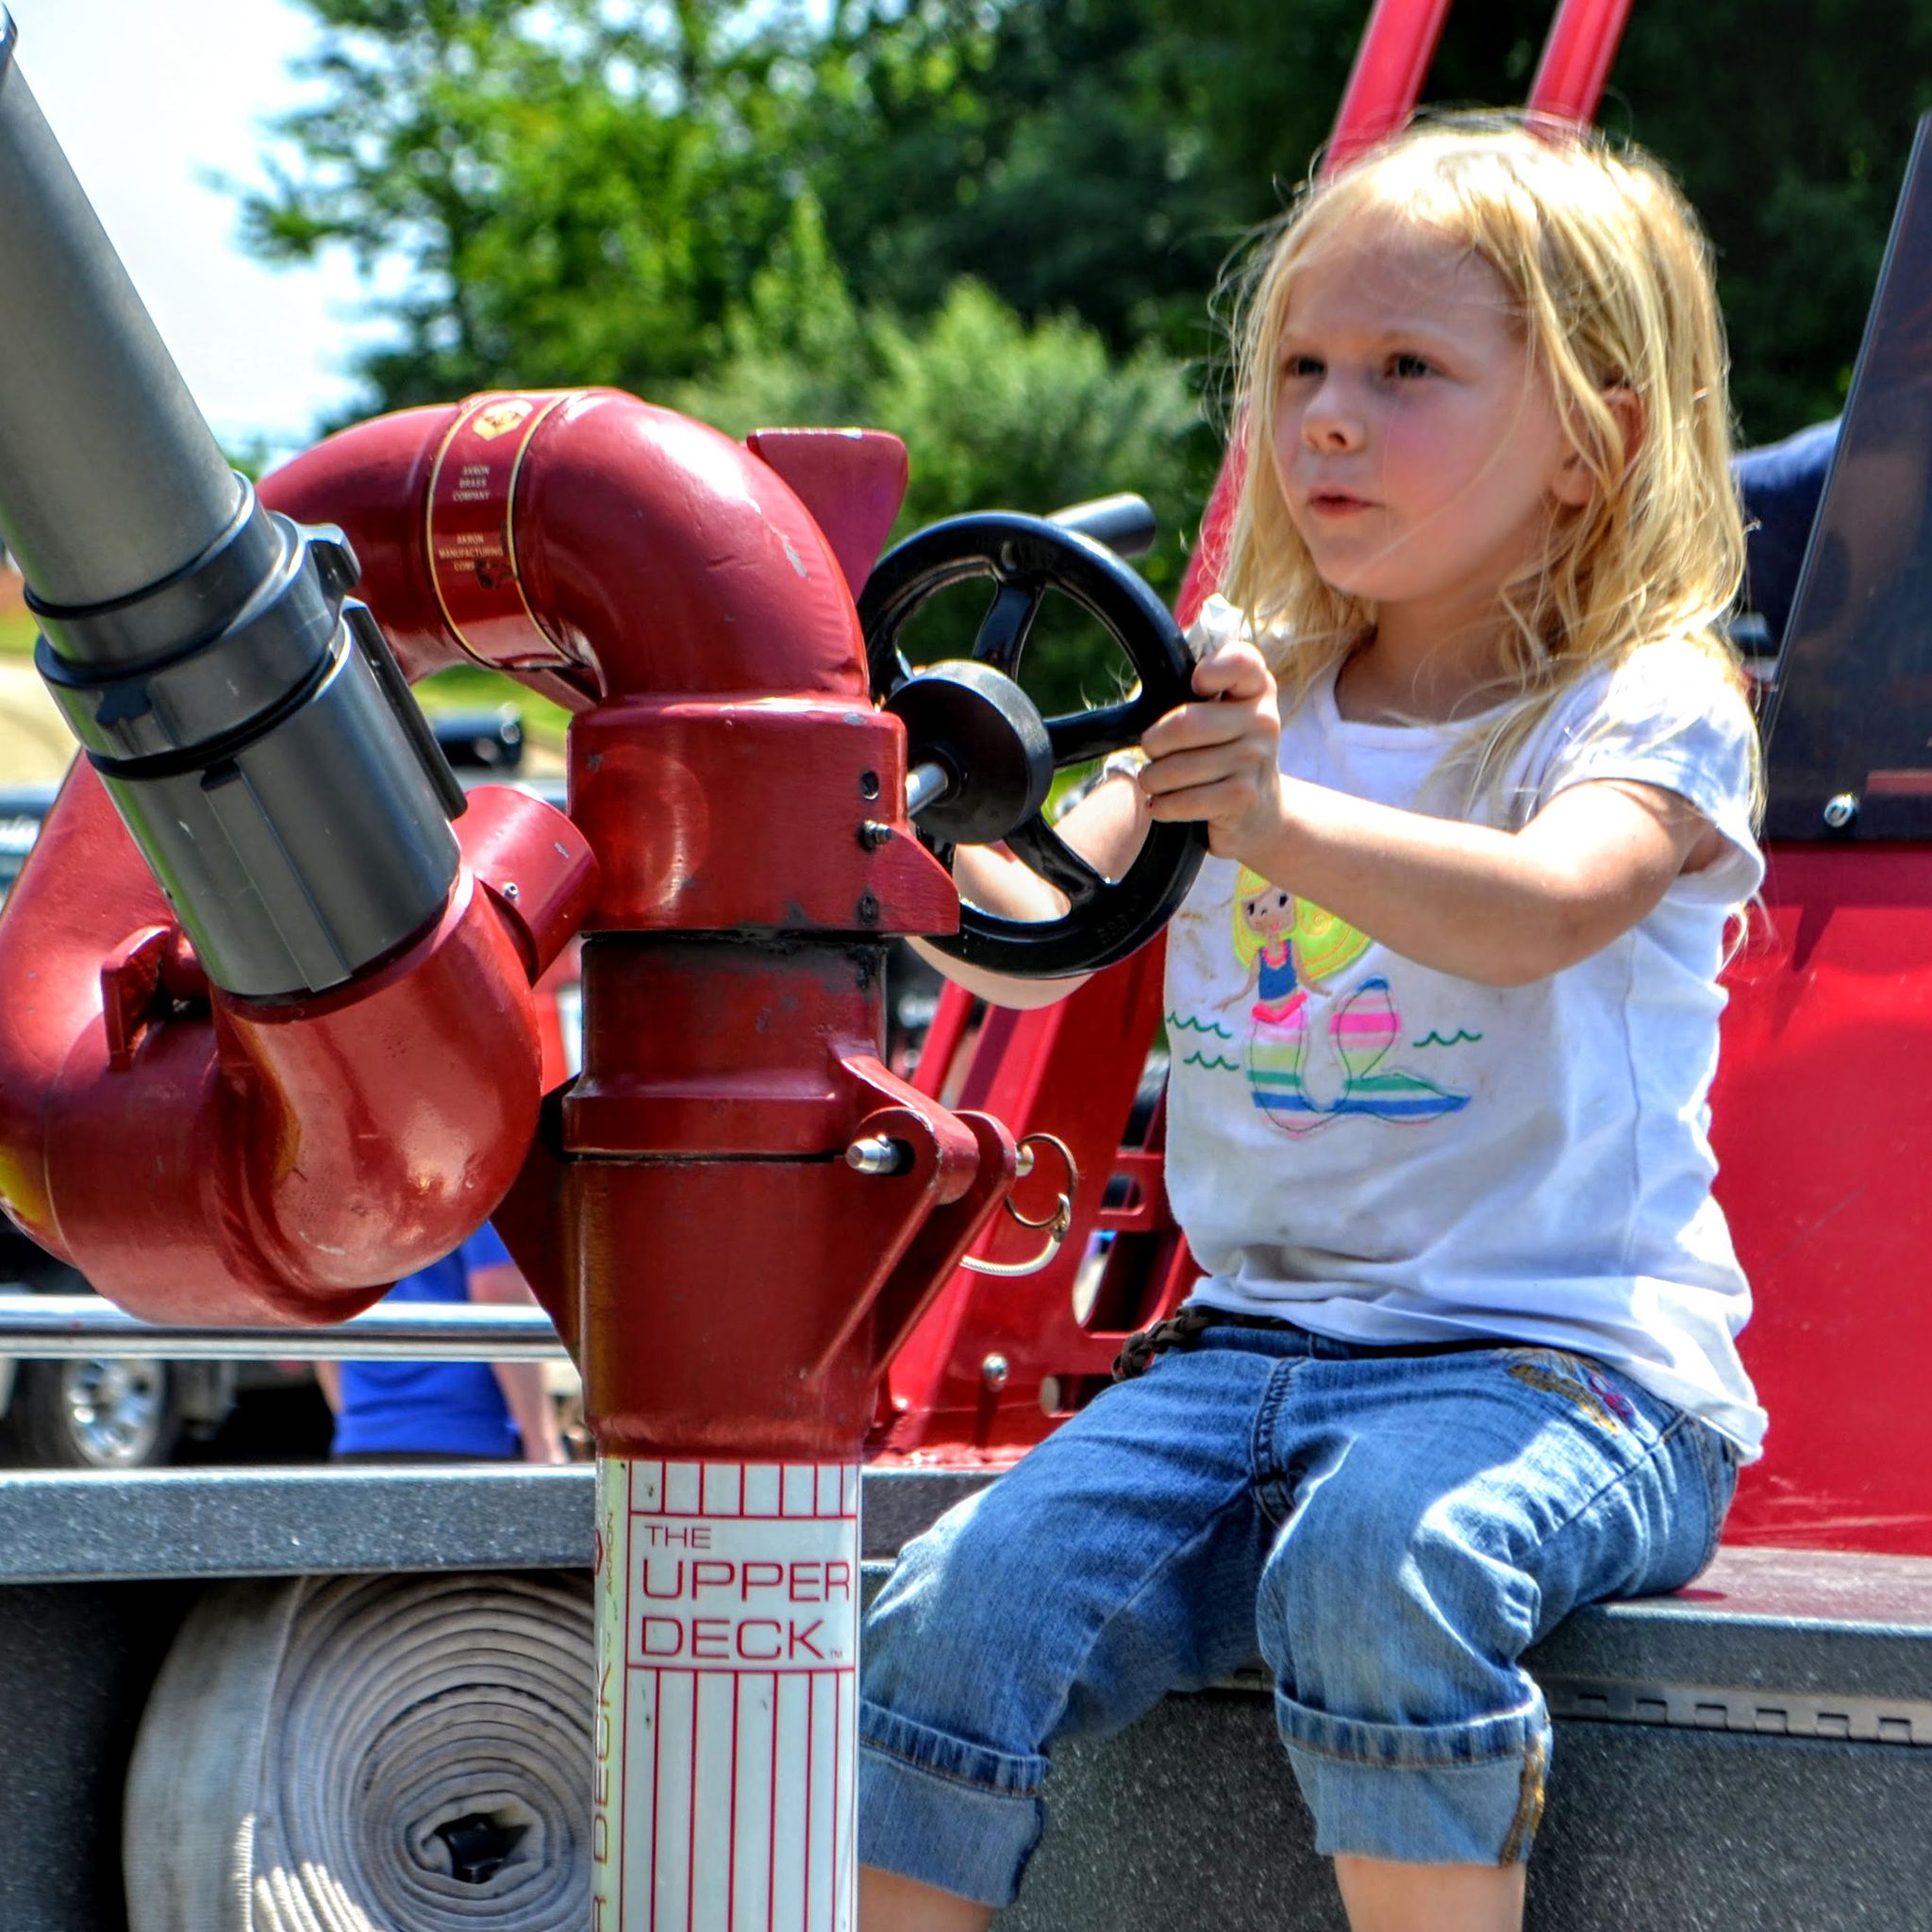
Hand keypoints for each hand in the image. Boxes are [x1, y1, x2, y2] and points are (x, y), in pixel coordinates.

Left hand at [1139, 638, 1288, 860]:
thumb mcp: (1223, 712)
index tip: (1195, 686)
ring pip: (1177, 768)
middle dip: (1153, 743)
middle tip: (1152, 752)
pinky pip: (1183, 800)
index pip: (1240, 661)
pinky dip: (1161, 805)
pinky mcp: (1244, 798)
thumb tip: (1153, 686)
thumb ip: (1196, 691)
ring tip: (1153, 780)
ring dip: (1152, 779)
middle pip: (1185, 724)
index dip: (1211, 670)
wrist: (1261, 810)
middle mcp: (1263, 720)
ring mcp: (1256, 760)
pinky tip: (1161, 803)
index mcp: (1256, 688)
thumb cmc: (1224, 752)